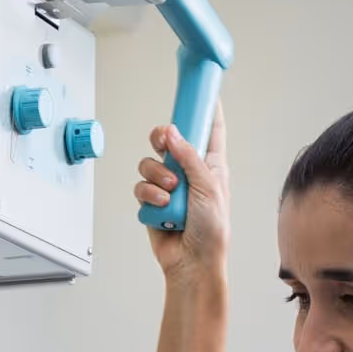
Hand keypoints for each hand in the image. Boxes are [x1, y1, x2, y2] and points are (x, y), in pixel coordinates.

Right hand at [135, 110, 230, 285]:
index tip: (200, 88)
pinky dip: (149, 197)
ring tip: (170, 193)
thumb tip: (170, 131)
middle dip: (161, 139)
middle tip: (162, 142)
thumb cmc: (212, 230)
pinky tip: (161, 209)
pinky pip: (140, 188)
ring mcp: (168, 186)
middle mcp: (188, 171)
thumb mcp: (208, 186)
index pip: (209, 128)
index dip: (204, 107)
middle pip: (168, 139)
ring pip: (149, 163)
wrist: (193, 263)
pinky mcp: (151, 202)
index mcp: (211, 163)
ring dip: (156, 176)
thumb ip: (188, 156)